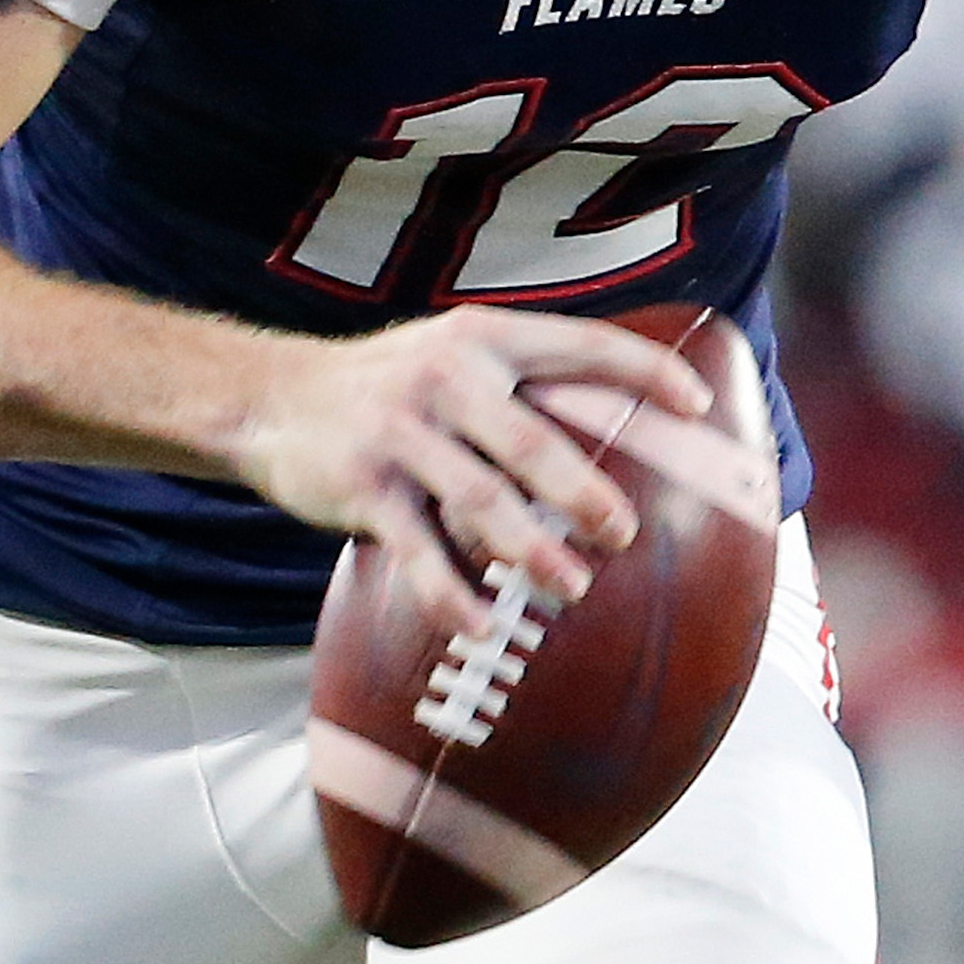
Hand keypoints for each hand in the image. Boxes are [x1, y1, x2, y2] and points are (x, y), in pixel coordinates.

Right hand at [228, 307, 714, 627]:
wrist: (267, 399)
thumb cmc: (383, 388)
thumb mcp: (448, 356)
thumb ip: (516, 386)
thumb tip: (608, 436)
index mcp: (482, 339)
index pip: (580, 345)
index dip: (642, 371)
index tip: (696, 403)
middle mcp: (445, 377)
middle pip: (534, 441)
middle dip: (585, 494)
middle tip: (623, 534)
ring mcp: (401, 433)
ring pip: (483, 501)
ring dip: (533, 550)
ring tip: (572, 584)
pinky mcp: (363, 486)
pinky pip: (418, 550)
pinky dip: (452, 593)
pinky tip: (482, 623)